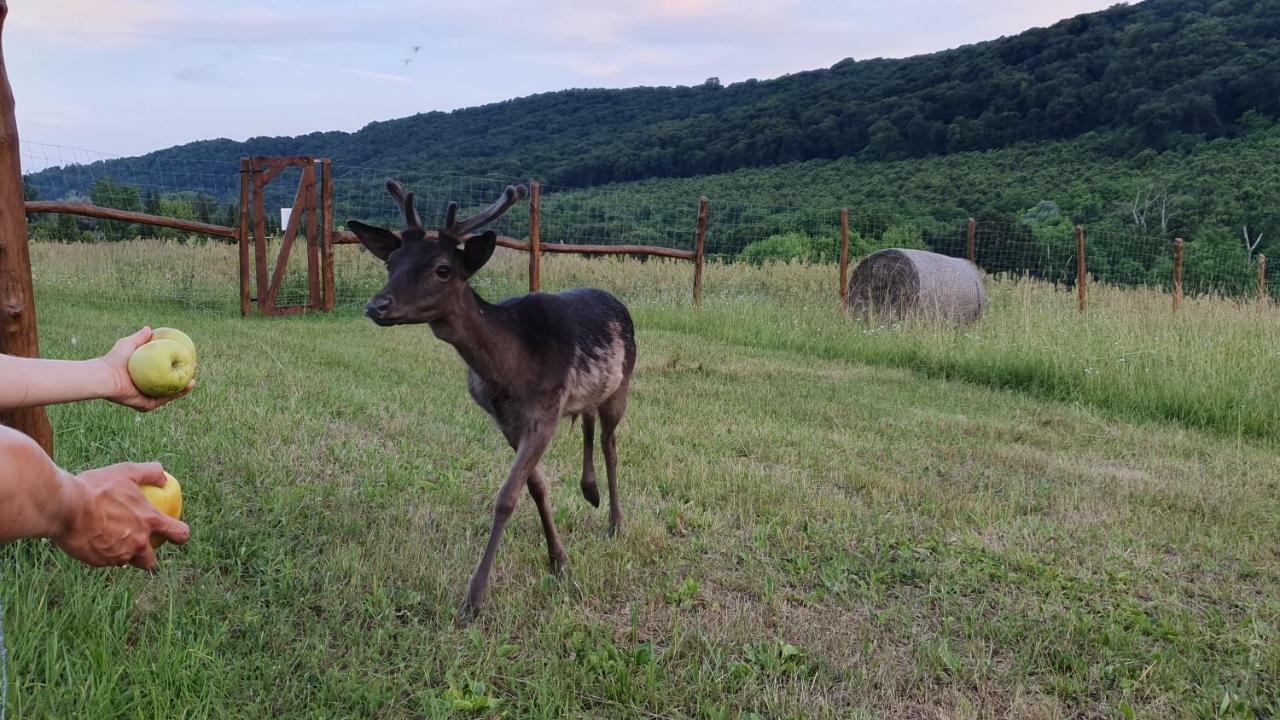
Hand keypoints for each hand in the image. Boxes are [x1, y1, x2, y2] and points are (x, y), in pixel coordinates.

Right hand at [54, 462, 188, 570]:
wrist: (65, 507)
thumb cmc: (97, 487)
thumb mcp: (126, 471)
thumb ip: (149, 472)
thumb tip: (163, 476)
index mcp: (149, 522)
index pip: (179, 534)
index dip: (181, 535)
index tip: (177, 534)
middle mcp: (138, 543)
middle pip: (151, 561)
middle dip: (148, 557)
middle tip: (140, 545)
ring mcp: (118, 555)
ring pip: (126, 562)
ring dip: (124, 555)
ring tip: (112, 541)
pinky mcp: (98, 562)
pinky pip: (105, 561)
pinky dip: (103, 553)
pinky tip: (94, 540)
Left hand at [99, 327, 195, 411]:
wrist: (106, 376)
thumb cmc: (115, 359)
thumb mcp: (129, 343)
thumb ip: (139, 337)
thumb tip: (150, 328)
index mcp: (143, 376)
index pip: (163, 372)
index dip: (176, 366)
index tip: (186, 359)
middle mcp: (146, 388)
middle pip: (169, 384)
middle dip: (183, 379)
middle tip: (193, 370)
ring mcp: (146, 397)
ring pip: (170, 394)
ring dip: (184, 389)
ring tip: (194, 381)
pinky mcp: (146, 405)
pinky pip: (164, 400)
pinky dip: (177, 395)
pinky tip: (187, 387)